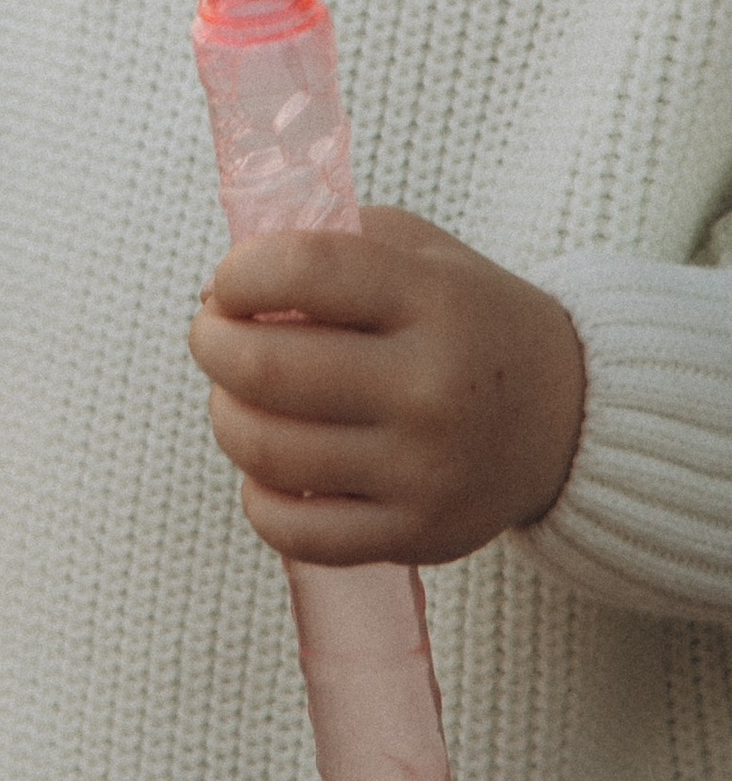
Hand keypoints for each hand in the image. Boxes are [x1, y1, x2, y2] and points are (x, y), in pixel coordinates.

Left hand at [188, 204, 586, 567]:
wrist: (568, 417)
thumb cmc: (467, 320)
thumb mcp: (417, 252)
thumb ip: (324, 244)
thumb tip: (218, 290)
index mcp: (434, 301)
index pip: (302, 270)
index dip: (240, 273)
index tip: (231, 283)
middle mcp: (431, 388)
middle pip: (266, 368)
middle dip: (212, 343)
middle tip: (215, 334)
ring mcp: (424, 472)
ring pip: (266, 450)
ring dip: (226, 414)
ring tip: (241, 396)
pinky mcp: (417, 536)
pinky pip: (293, 530)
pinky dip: (258, 496)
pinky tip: (273, 467)